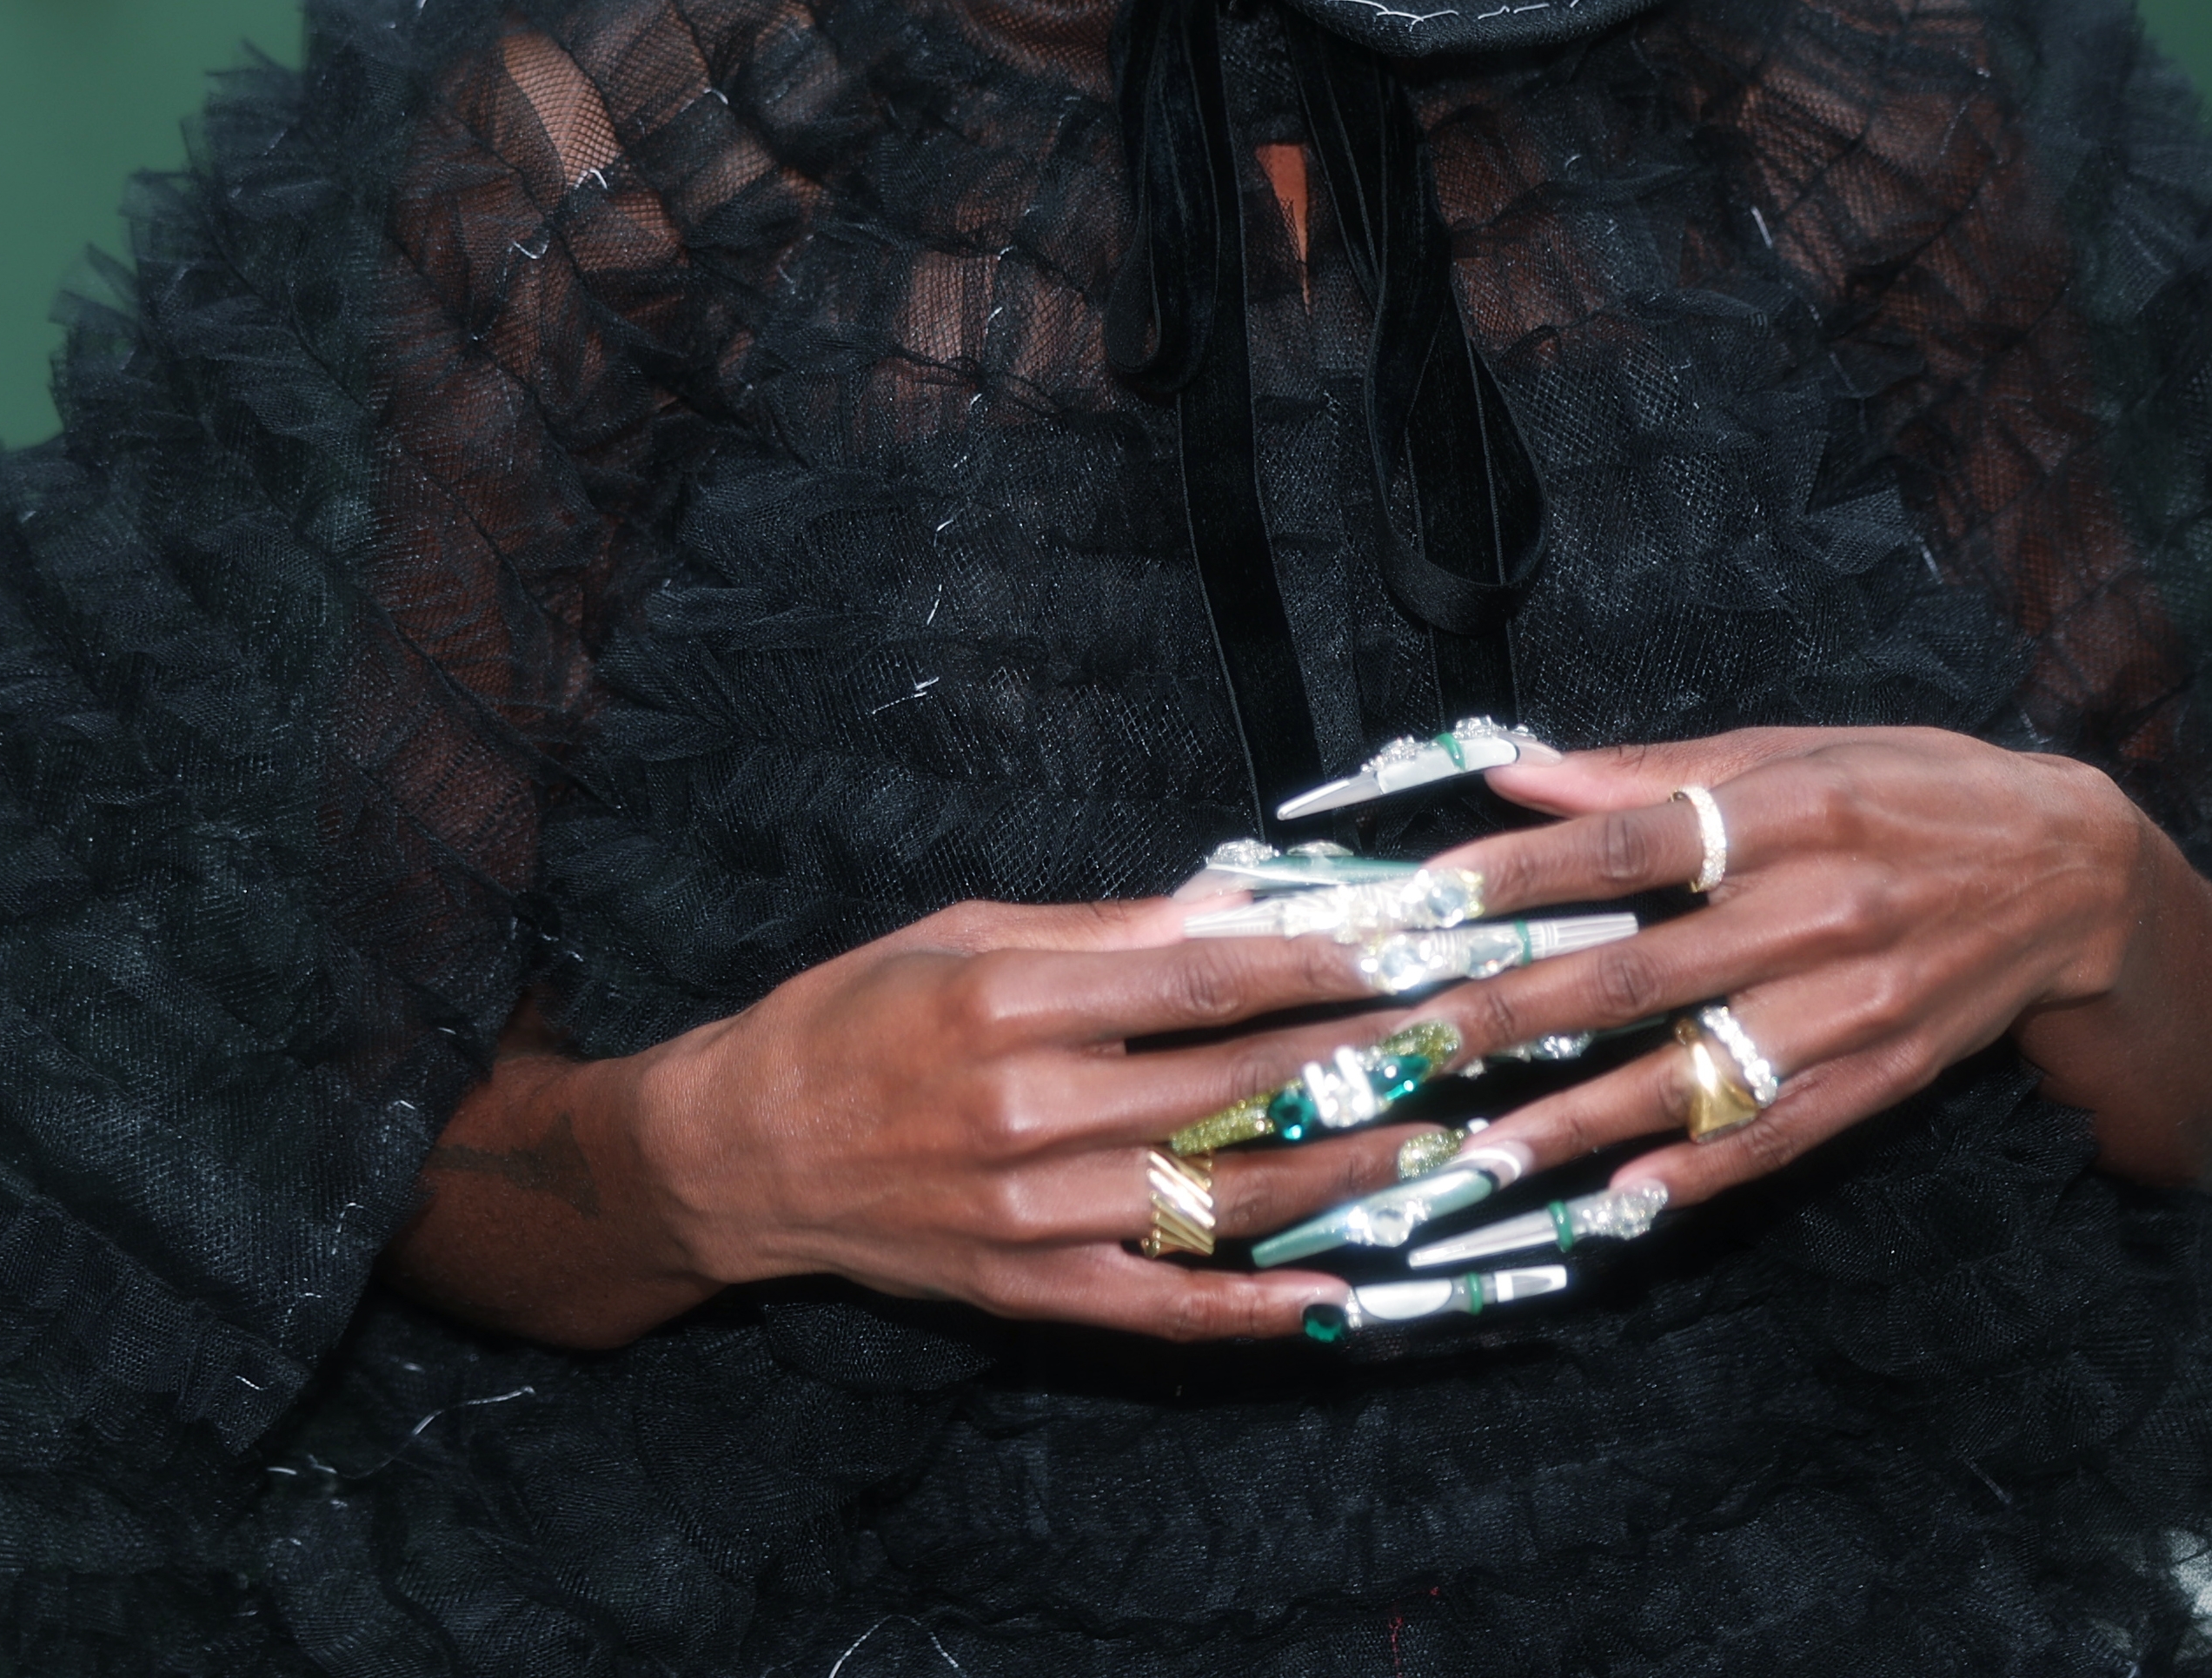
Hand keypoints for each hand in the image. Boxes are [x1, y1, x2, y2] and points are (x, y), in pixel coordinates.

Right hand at [607, 894, 1531, 1341]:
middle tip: (1469, 1032)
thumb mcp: (966, 934)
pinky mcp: (1030, 1290)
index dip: (1324, 961)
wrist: (743, 1150)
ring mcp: (1034, 1213)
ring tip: (1442, 1142)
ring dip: (1346, 1173)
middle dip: (1365, 1055)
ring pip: (1223, 1197)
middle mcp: (1029, 1108)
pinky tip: (1340, 1297)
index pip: (1206, 977)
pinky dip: (1257, 1309)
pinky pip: (1164, 1306)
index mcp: (1013, 1001)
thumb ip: (1104, 931)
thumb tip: (1235, 901)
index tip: (1415, 942)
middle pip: (1236, 1085)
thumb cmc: (856, 1017)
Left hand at [1395, 728, 2211, 1211]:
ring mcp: (1850, 1008)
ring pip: (1687, 1073)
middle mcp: (1817, 911)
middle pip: (1633, 969)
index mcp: (1789, 811)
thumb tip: (1520, 773)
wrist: (2078, 877)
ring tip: (1470, 1159)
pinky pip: (1769, 1136)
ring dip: (1571, 1123)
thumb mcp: (1796, 751)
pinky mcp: (1878, 1080)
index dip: (1517, 875)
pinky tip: (1612, 1203)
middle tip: (1403, 1050)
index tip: (1419, 906)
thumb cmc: (1917, 793)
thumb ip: (1652, 773)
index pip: (1624, 844)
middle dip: (1505, 1016)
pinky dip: (1690, 1174)